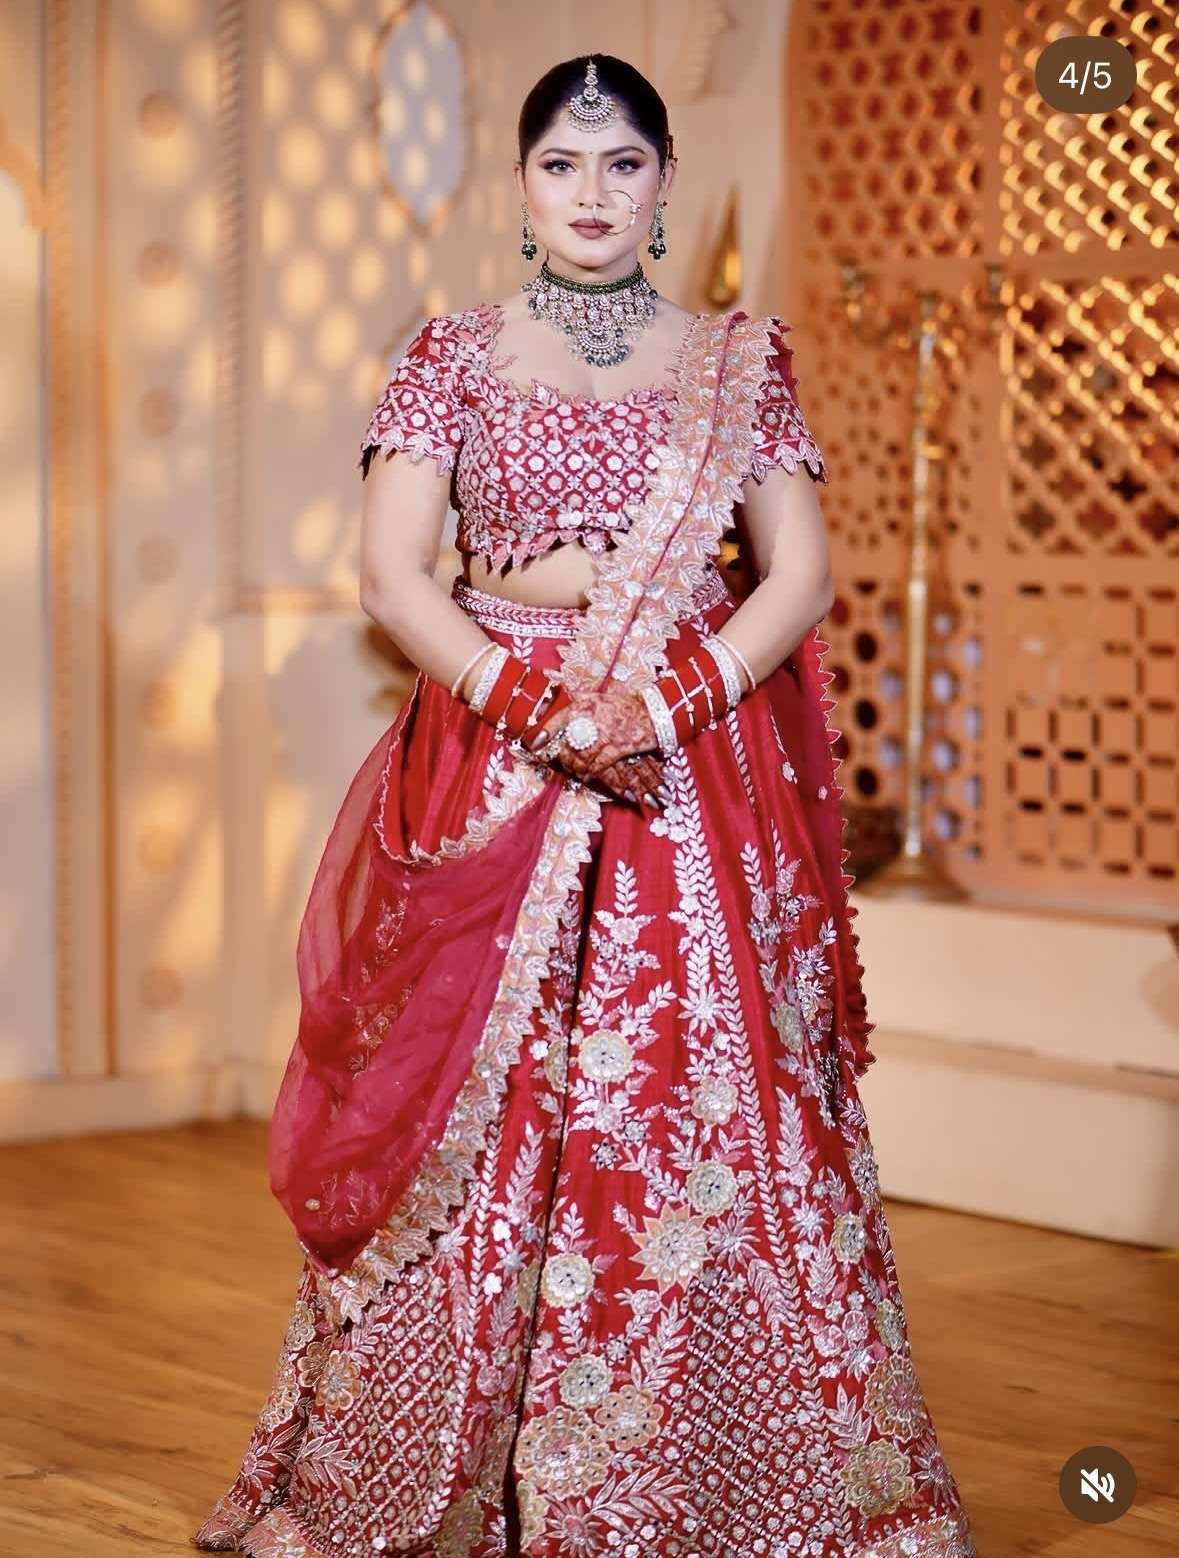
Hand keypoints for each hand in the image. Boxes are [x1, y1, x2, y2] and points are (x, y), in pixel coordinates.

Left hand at [524, 689, 668, 814]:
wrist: (653, 713)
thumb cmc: (625, 707)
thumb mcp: (600, 699)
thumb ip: (581, 705)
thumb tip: (561, 711)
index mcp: (586, 703)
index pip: (559, 718)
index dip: (546, 732)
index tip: (536, 744)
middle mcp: (592, 717)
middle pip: (569, 743)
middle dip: (563, 758)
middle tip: (562, 765)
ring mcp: (605, 733)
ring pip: (582, 757)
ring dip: (576, 768)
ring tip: (575, 772)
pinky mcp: (618, 747)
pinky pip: (598, 765)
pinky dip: (590, 773)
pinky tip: (587, 777)